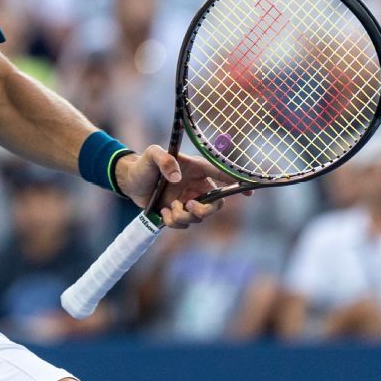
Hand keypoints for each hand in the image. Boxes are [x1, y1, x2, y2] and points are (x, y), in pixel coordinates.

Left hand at [114, 145, 231, 228]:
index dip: (238, 184)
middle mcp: (196, 187)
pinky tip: (163, 211)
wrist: (130, 181)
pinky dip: (173, 221)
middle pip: (216, 205)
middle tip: (190, 206)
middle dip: (205, 210)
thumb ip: (164, 159)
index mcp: (197, 171)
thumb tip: (176, 177)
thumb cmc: (144, 164)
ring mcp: (188, 202)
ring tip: (169, 207)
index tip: (250, 192)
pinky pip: (184, 225)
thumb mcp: (152, 154)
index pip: (223, 176)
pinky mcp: (178, 213)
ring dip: (184, 216)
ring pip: (199, 218)